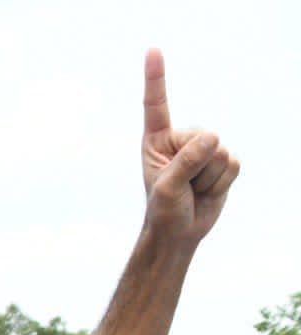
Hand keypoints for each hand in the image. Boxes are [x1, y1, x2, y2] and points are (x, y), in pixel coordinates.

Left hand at [140, 49, 238, 244]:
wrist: (179, 232)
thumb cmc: (163, 210)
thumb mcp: (167, 187)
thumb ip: (187, 161)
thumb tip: (213, 137)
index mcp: (156, 140)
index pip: (157, 104)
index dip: (156, 77)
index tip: (153, 50)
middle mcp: (181, 140)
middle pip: (203, 137)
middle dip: (196, 167)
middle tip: (183, 186)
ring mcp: (203, 150)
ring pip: (220, 152)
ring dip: (208, 178)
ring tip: (193, 190)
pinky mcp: (222, 162)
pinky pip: (232, 165)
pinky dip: (221, 183)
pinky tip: (207, 190)